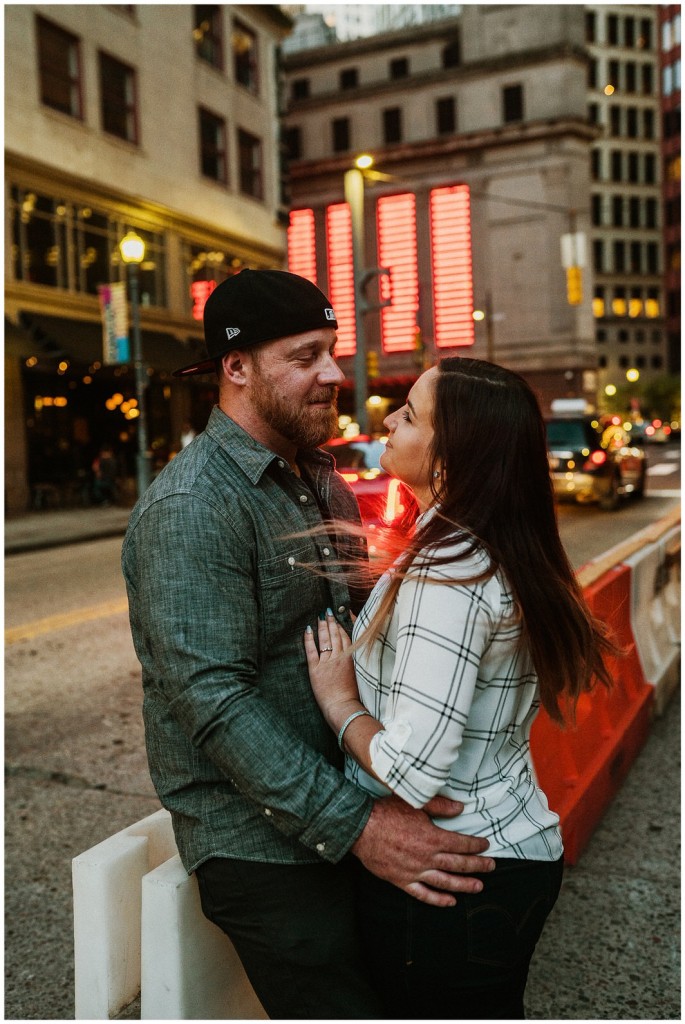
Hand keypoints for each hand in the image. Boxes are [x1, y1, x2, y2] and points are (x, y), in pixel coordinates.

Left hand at [304, 611, 359, 725]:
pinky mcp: (316, 669)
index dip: (343, 626)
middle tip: (328, 612)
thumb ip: (357, 662)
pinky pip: (311, 650)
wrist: (343, 707)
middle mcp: (339, 657)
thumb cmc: (353, 696)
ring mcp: (327, 662)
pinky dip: (309, 639)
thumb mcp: (360, 675)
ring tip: (321, 617)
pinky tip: (308, 630)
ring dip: (322, 626)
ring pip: (325, 639)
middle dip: (332, 622)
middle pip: (335, 635)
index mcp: (351, 658)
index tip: (341, 617)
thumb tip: (356, 653)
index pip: (347, 637)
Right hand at [352, 795, 494, 907]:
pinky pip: (423, 894)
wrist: (361, 829)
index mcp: (432, 838)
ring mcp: (415, 871)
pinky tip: (450, 902)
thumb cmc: (386, 813)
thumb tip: (460, 808)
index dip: (476, 845)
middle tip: (491, 867)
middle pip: (458, 864)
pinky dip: (438, 900)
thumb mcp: (415, 802)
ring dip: (464, 885)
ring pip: (445, 882)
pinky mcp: (402, 880)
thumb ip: (440, 806)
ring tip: (478, 886)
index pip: (461, 843)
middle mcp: (427, 857)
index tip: (486, 845)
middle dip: (477, 866)